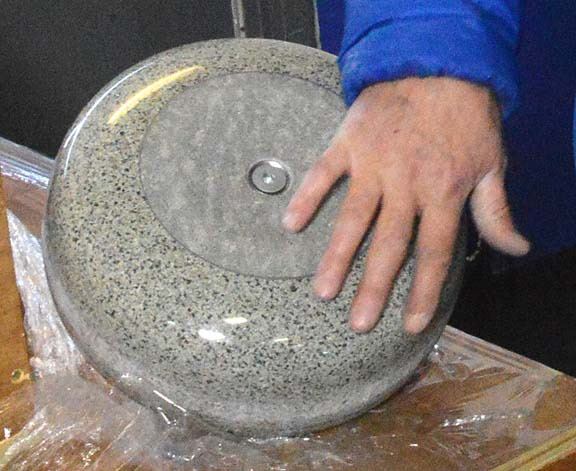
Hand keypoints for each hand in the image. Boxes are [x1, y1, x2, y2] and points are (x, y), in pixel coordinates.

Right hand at [283, 77, 528, 334]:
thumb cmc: (466, 117)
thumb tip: (517, 249)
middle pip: (389, 246)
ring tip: (323, 291)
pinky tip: (290, 224)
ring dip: (337, 257)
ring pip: (353, 219)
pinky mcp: (349, 144)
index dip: (422, 293)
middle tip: (357, 323)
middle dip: (374, 288)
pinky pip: (324, 173)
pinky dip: (307, 197)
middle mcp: (407, 186)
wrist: (437, 65)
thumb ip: (498, 211)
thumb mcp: (493, 163)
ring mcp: (374, 165)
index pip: (434, 255)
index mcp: (444, 193)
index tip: (407, 325)